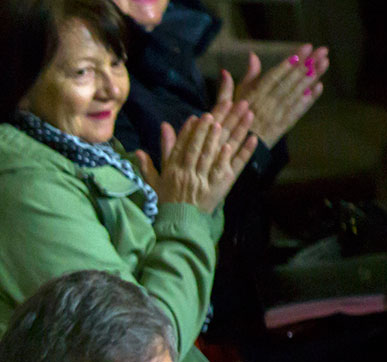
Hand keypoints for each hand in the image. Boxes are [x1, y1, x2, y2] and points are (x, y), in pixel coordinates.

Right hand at [134, 103, 256, 213]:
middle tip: (219, 110)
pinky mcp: (219, 187)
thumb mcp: (153, 184)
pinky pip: (231, 168)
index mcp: (174, 171)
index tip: (198, 117)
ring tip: (236, 118)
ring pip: (217, 154)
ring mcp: (205, 181)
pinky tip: (248, 140)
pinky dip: (240, 154)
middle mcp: (189, 174)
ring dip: (228, 134)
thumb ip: (148, 165)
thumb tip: (138, 151)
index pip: (182, 148)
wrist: (177, 227)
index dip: (190, 132)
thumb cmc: (165, 204)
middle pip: (200, 147)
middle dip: (209, 128)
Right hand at [218, 44, 328, 147]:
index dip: (290, 63)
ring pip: (295, 94)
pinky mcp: (283, 126)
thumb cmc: (234, 120)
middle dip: (306, 65)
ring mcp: (276, 115)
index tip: (304, 49)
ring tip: (324, 63)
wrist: (238, 149)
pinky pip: (297, 112)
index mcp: (254, 96)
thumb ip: (247, 75)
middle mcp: (266, 104)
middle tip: (322, 50)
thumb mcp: (233, 98)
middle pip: (288, 83)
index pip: (274, 76)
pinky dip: (308, 100)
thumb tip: (252, 55)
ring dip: (311, 79)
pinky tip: (319, 87)